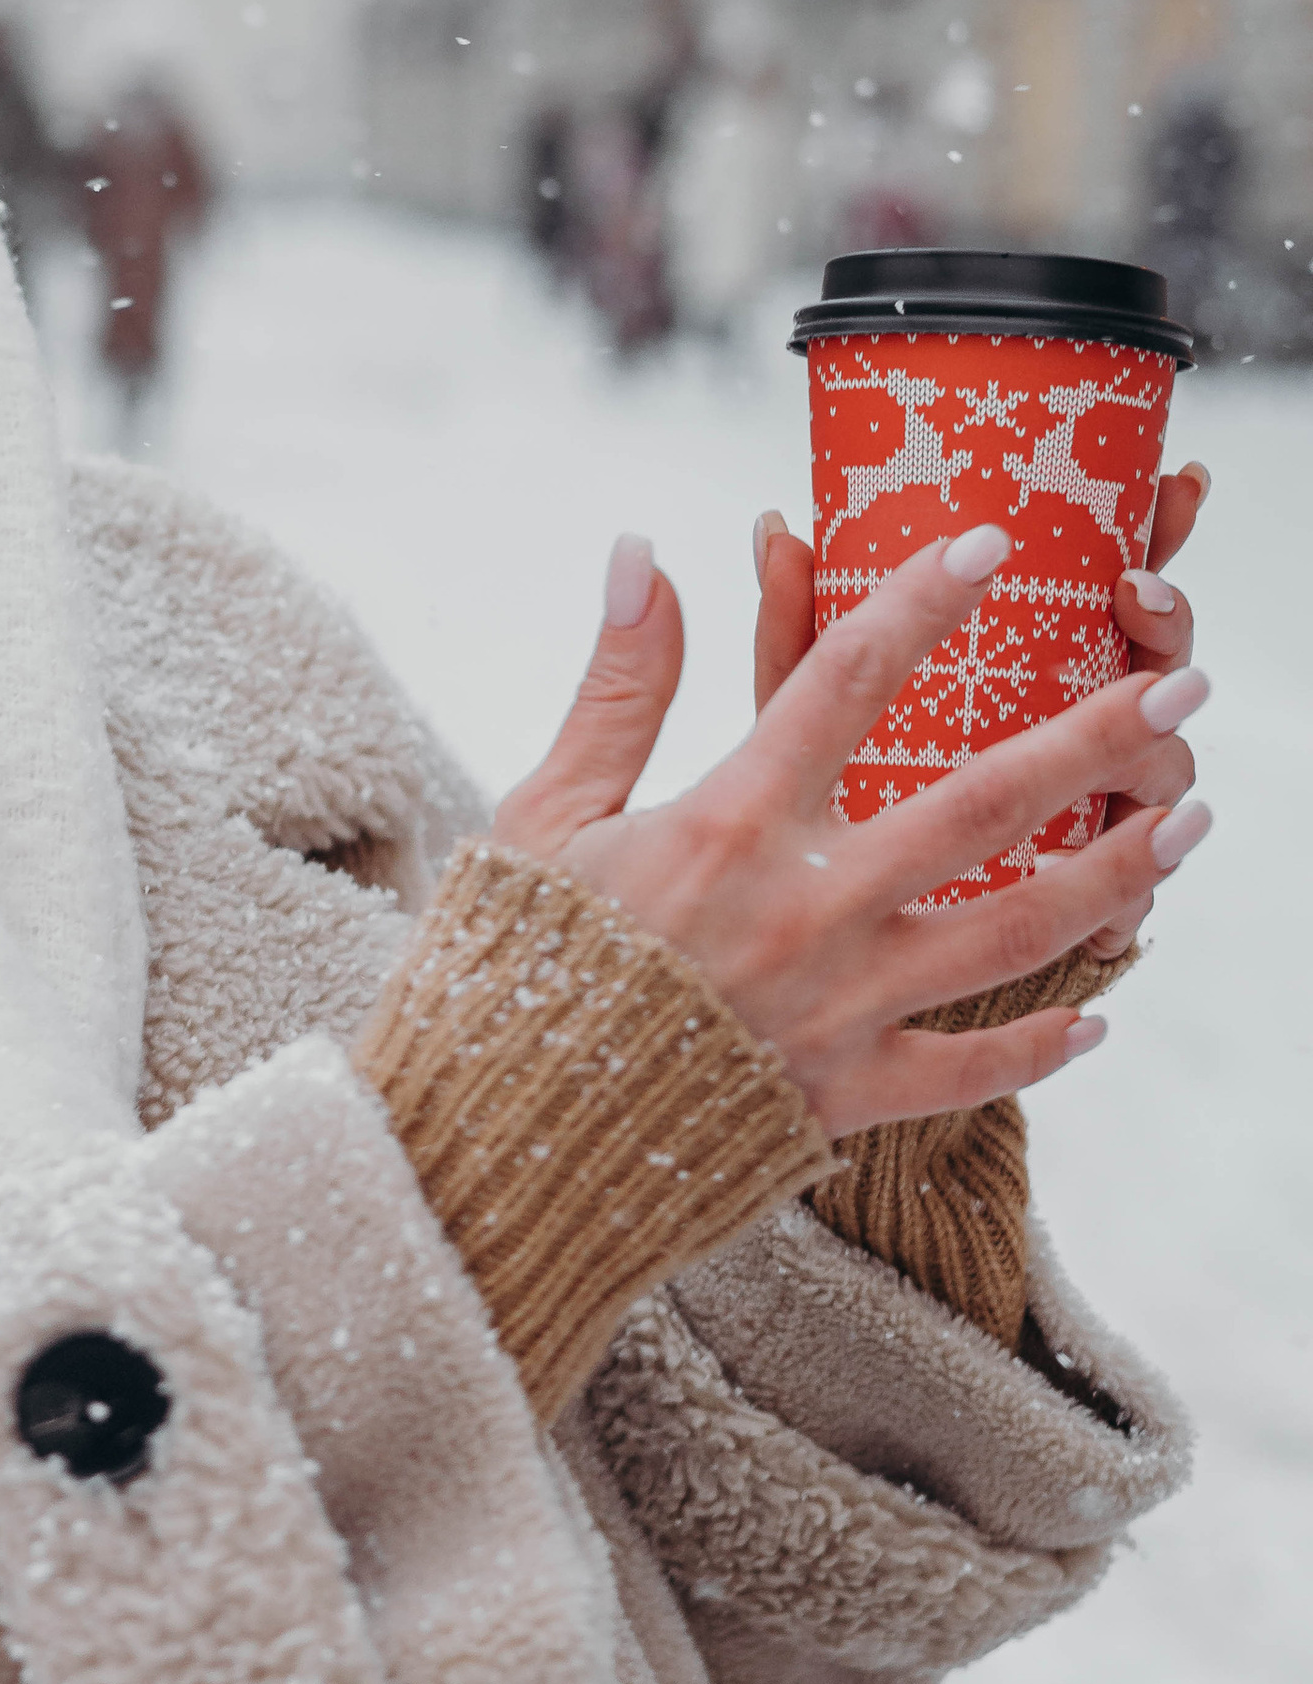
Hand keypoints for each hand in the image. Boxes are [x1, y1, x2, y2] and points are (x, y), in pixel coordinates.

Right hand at [490, 522, 1210, 1140]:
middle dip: (1095, 738)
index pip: (847, 679)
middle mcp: (803, 906)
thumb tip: (643, 553)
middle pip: (981, 803)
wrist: (496, 1138)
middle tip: (1184, 685)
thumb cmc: (510, 964)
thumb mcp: (543, 811)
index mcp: (727, 821)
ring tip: (1187, 826)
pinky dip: (1036, 1047)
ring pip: (1012, 932)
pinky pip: (966, 1070)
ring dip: (1113, 875)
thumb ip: (617, 686)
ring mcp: (836, 1007)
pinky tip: (1096, 1017)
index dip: (924, 600)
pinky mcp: (842, 1095)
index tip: (997, 545)